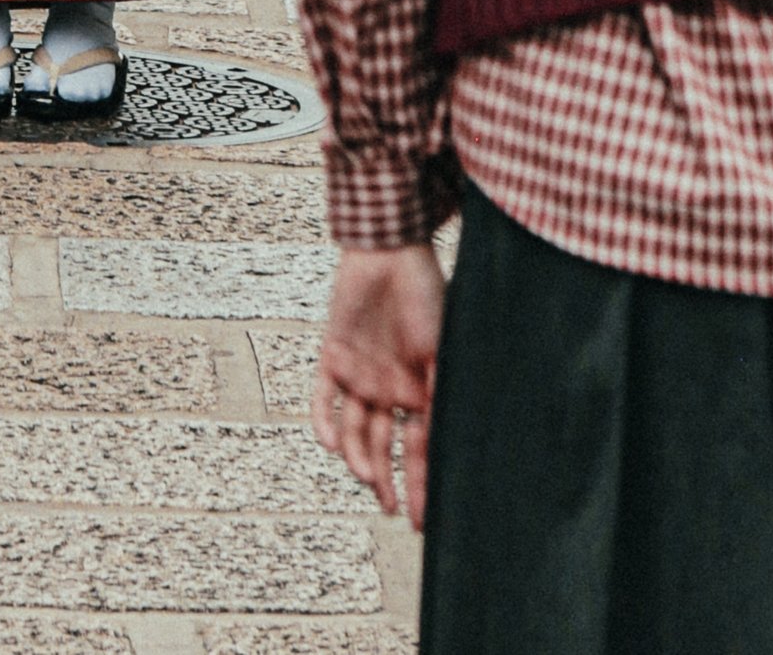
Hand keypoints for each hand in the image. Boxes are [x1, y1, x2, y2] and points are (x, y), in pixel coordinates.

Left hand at [311, 243, 443, 526]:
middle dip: (388, 481)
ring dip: (358, 456)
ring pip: (354, 430)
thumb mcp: (440, 349)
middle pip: (384, 448)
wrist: (389, 250)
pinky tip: (331, 444)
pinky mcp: (333, 355)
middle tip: (392, 509)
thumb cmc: (425, 295)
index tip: (422, 522)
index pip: (420, 451)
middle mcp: (388, 390)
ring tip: (366, 476)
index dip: (421, 486)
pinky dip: (324, 421)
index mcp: (418, 392)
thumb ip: (439, 393)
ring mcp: (359, 375)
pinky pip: (323, 397)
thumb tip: (449, 443)